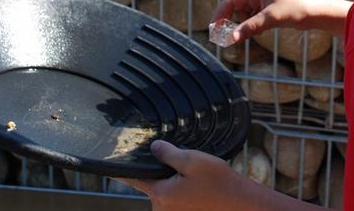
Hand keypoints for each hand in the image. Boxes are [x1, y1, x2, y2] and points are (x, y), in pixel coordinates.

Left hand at [118, 140, 260, 210]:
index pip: (134, 180)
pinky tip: (202, 188)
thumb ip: (169, 154)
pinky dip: (185, 192)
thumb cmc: (220, 183)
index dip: (124, 170)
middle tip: (188, 167)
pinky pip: (177, 200)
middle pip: (154, 184)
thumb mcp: (193, 160)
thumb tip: (154, 148)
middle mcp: (162, 209)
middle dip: (165, 173)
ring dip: (177, 183)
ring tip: (200, 179)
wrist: (242, 204)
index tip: (112, 166)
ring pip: (167, 192)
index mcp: (161, 195)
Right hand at [211, 0, 351, 41]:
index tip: (212, 28)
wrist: (319, 11)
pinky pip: (254, 17)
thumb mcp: (272, 19)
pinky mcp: (270, 8)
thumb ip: (250, 28)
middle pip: (235, 6)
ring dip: (244, 24)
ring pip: (244, 13)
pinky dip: (253, 25)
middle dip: (231, 21)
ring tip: (255, 32)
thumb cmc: (298, 9)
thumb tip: (231, 38)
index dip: (219, 13)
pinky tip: (262, 31)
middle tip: (225, 37)